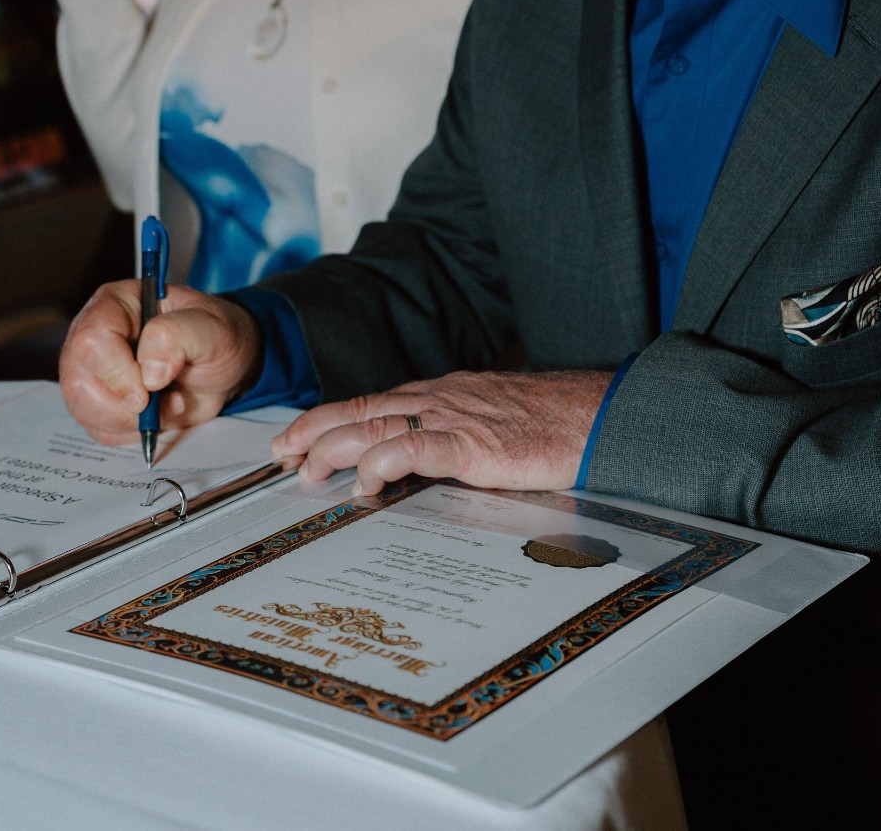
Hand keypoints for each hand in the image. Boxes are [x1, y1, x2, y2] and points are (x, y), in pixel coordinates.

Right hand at [59, 280, 261, 444]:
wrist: (224, 366)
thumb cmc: (216, 337)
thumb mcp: (213, 328)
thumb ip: (179, 336)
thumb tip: (149, 371)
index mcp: (116, 305)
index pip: (91, 339)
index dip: (117, 372)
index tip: (151, 388)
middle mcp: (96, 337)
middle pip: (77, 380)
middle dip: (122, 404)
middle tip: (161, 402)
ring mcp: (94, 372)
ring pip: (83, 408)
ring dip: (129, 420)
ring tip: (167, 404)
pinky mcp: (102, 403)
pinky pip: (101, 429)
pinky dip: (132, 433)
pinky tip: (158, 415)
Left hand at [271, 370, 613, 494]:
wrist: (597, 417)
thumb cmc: (553, 426)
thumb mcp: (490, 428)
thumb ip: (455, 443)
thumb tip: (423, 469)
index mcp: (443, 397)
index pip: (374, 404)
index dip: (331, 419)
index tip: (298, 439)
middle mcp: (440, 400)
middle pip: (361, 410)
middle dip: (315, 431)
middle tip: (283, 455)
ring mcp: (454, 420)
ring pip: (375, 426)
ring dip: (333, 447)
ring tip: (305, 470)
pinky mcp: (472, 445)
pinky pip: (415, 449)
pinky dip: (381, 463)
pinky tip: (364, 483)